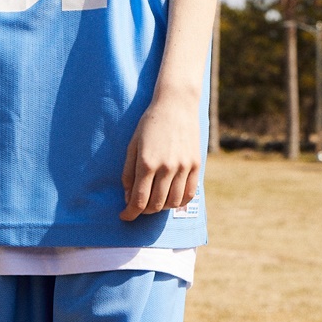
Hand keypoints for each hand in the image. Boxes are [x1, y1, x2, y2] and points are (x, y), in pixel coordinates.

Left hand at [120, 92, 200, 221]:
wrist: (176, 104)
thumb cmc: (150, 124)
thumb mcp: (133, 145)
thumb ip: (129, 173)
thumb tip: (128, 197)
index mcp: (147, 162)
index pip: (139, 200)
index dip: (130, 213)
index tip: (124, 216)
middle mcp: (167, 167)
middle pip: (155, 204)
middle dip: (143, 211)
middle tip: (138, 207)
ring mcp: (184, 167)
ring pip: (173, 202)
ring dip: (161, 208)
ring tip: (153, 201)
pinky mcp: (196, 165)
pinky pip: (189, 194)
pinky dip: (179, 202)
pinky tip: (171, 199)